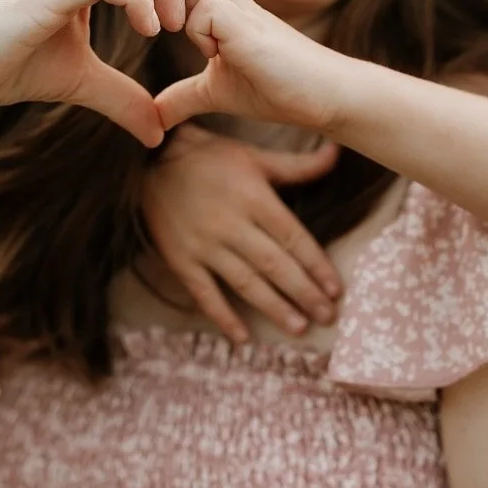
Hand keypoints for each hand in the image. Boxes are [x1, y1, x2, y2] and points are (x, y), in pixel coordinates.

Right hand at [142, 124, 341, 343]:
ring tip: (298, 328)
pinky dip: (223, 316)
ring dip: (273, 307)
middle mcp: (230, 224)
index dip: (316, 264)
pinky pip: (204, 293)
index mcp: (253, 198)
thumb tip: (337, 150)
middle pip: (274, 264)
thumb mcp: (254, 156)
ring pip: (245, 282)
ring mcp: (204, 245)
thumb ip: (298, 164)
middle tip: (327, 317)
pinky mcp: (181, 259)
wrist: (150, 161)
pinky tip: (242, 337)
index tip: (336, 289)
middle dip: (303, 293)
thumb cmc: (210, 157)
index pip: (292, 237)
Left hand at [154, 0, 345, 135]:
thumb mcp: (218, 91)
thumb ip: (185, 96)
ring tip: (206, 45)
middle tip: (180, 29)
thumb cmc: (277, 88)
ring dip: (190, 8)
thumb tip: (155, 116)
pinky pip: (210, 9)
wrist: (326, 97)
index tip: (171, 15)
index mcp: (226, 4)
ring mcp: (245, 10)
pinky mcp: (251, 29)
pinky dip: (202, 33)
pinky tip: (219, 56)